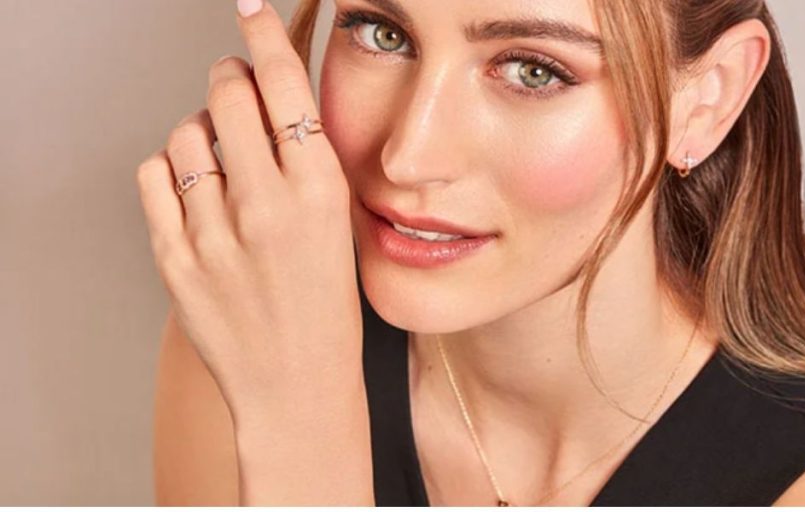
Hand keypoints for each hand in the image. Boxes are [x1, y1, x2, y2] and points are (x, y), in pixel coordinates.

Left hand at [136, 0, 361, 416]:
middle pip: (226, 97)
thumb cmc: (327, 312)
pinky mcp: (176, 259)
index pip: (285, 88)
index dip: (264, 37)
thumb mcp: (341, 229)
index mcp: (320, 194)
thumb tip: (272, 105)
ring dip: (199, 129)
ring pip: (185, 135)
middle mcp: (267, 206)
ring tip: (215, 154)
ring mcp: (216, 234)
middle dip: (227, 78)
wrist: (298, 389)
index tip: (251, 10)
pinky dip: (169, 170)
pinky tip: (191, 188)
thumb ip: (308, 167)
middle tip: (232, 85)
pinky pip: (154, 178)